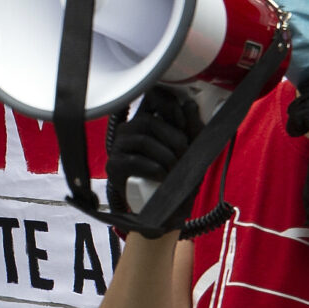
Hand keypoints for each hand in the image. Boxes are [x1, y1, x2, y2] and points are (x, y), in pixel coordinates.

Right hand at [105, 86, 202, 231]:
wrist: (167, 210)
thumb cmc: (178, 177)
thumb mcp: (193, 151)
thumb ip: (193, 128)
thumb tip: (190, 104)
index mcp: (148, 121)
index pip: (151, 97)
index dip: (168, 105)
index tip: (182, 122)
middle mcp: (130, 131)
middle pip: (149, 121)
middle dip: (173, 138)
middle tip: (184, 156)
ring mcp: (119, 148)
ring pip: (142, 140)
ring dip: (165, 156)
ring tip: (173, 170)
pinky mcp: (114, 167)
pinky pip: (133, 160)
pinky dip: (153, 168)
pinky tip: (162, 176)